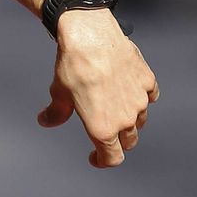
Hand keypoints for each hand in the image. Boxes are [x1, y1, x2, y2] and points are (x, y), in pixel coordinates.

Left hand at [37, 11, 158, 167]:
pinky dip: (142, 97)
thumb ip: (56, 113)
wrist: (90, 36)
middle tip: (106, 133)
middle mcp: (125, 119)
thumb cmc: (73, 67)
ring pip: (140, 120)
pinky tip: (130, 91)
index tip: (95, 157)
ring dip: (130, 120)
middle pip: (128, 142)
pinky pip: (149, 96)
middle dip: (117, 142)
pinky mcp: (147, 81)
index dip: (102, 161)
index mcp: (103, 129)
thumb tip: (46, 121)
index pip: (112, 158)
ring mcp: (140, 100)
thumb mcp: (59, 94)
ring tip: (116, 109)